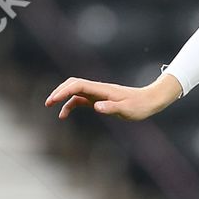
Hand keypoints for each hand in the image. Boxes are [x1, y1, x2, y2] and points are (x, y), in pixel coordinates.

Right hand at [45, 73, 182, 120]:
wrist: (150, 101)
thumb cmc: (140, 106)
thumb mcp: (127, 109)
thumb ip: (111, 107)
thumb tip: (96, 107)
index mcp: (102, 90)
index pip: (78, 85)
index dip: (64, 91)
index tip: (53, 100)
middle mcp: (98, 89)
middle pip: (73, 84)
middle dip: (59, 91)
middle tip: (48, 103)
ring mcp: (98, 93)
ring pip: (75, 91)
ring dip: (62, 97)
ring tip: (52, 107)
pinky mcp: (99, 99)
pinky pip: (80, 99)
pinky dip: (70, 104)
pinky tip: (64, 114)